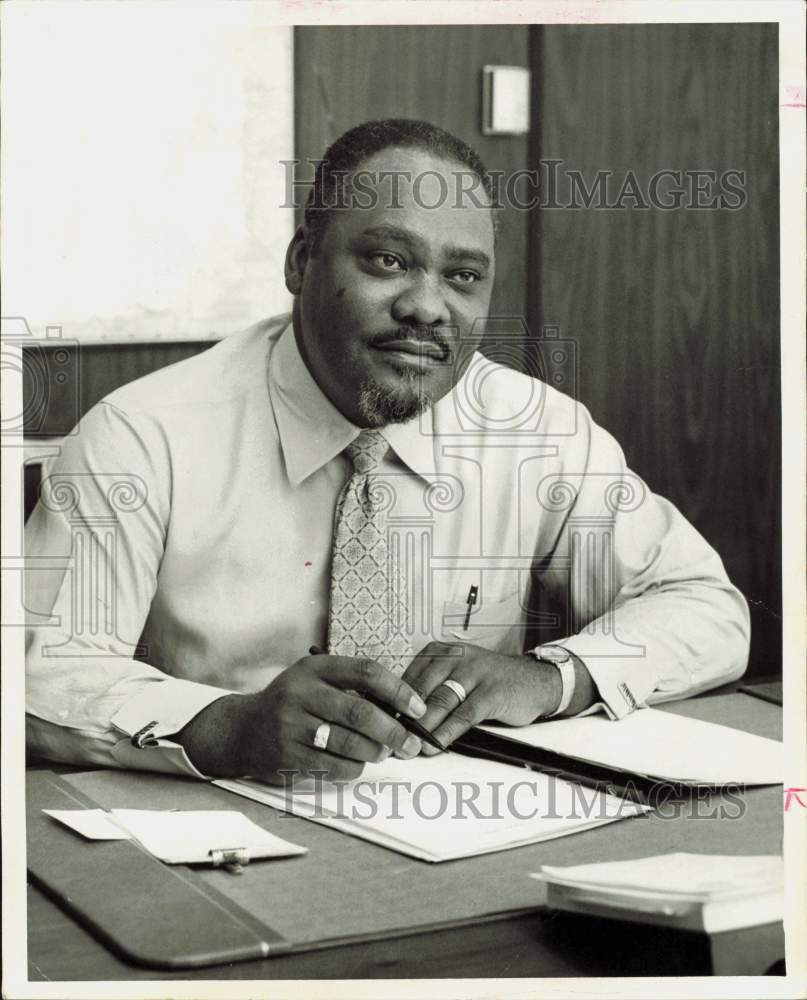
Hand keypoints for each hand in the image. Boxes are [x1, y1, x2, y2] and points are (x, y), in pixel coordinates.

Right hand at [176, 653, 426, 783]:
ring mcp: (292, 726)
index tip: (418, 708)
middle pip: (361, 712)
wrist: (242, 730)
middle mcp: (301, 694)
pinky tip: (354, 763)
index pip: (366, 672)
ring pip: (351, 744)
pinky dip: (354, 768)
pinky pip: (335, 768)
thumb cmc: (292, 703)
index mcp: (315, 668)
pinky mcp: (288, 757)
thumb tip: (403, 707)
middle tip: (410, 743)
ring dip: (375, 752)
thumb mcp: (315, 679)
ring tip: (381, 752)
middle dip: (394, 731)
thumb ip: (352, 685)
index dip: (398, 691)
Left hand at [402, 641, 561, 754]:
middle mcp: (456, 657)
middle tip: (391, 739)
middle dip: (404, 718)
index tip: (381, 724)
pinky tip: (437, 744)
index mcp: (440, 651)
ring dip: (422, 727)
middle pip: (421, 690)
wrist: (535, 681)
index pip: (408, 677)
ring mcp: (475, 672)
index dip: (393, 703)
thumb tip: (396, 716)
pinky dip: (447, 731)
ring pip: (440, 701)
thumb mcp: (456, 675)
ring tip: (410, 745)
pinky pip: (464, 714)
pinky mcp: (492, 691)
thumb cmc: (488, 681)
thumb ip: (430, 690)